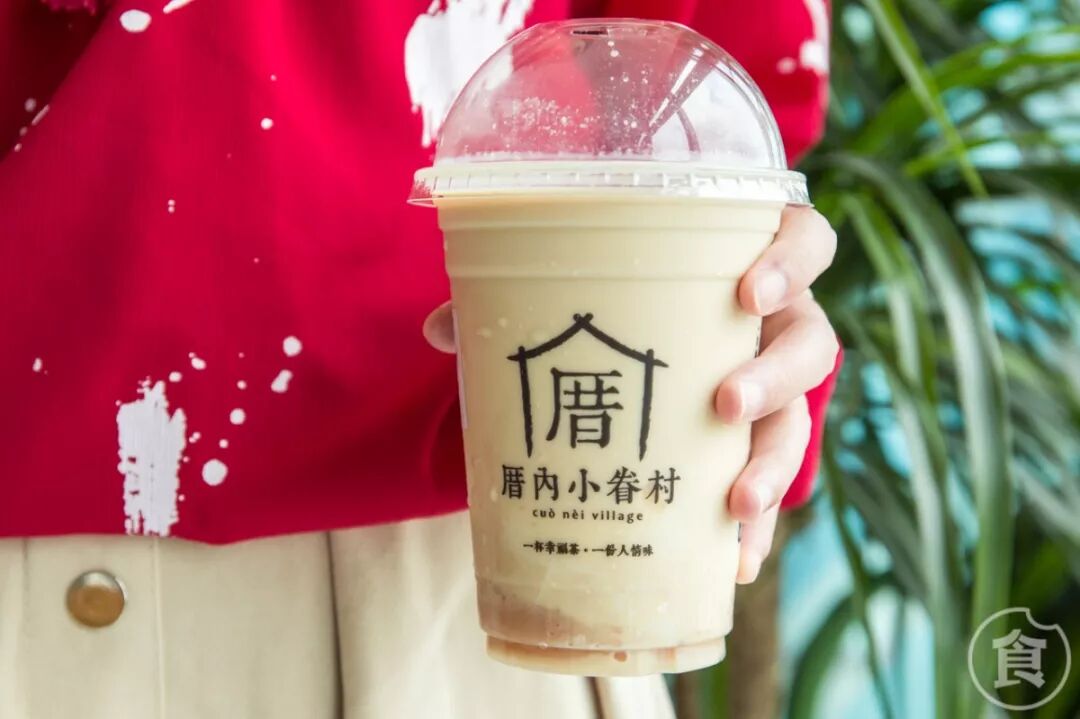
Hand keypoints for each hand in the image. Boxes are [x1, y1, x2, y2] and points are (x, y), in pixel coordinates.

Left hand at [422, 206, 838, 584]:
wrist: (639, 363)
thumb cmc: (621, 313)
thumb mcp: (586, 300)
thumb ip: (520, 303)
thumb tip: (441, 327)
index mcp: (743, 266)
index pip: (802, 240)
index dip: (790, 259)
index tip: (748, 291)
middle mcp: (775, 326)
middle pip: (812, 341)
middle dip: (776, 375)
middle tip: (725, 404)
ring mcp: (775, 388)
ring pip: (800, 420)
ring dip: (775, 464)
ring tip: (735, 506)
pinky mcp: (759, 446)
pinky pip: (773, 484)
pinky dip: (755, 527)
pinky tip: (735, 563)